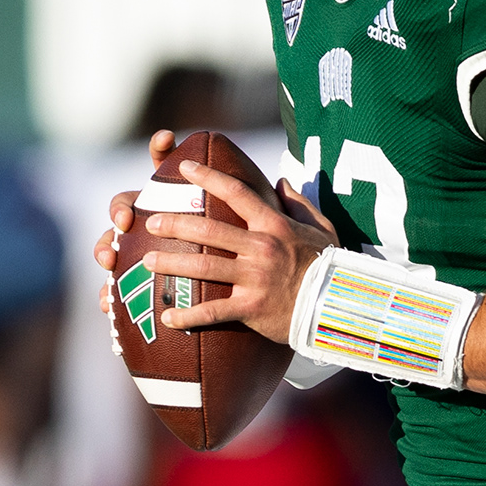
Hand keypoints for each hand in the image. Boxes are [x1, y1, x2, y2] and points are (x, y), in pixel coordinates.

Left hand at [94, 129, 334, 344]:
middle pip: (209, 231)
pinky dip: (189, 316)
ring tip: (147, 262)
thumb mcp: (322, 228)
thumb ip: (299, 204)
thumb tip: (281, 181)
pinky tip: (168, 317)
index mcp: (274, 226)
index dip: (208, 177)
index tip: (185, 167)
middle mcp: (261, 248)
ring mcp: (255, 279)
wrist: (338, 306)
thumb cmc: (330, 266)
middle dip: (175, 225)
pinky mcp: (252, 308)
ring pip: (204, 268)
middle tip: (150, 222)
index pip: (236, 193)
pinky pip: (214, 311)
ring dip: (172, 265)